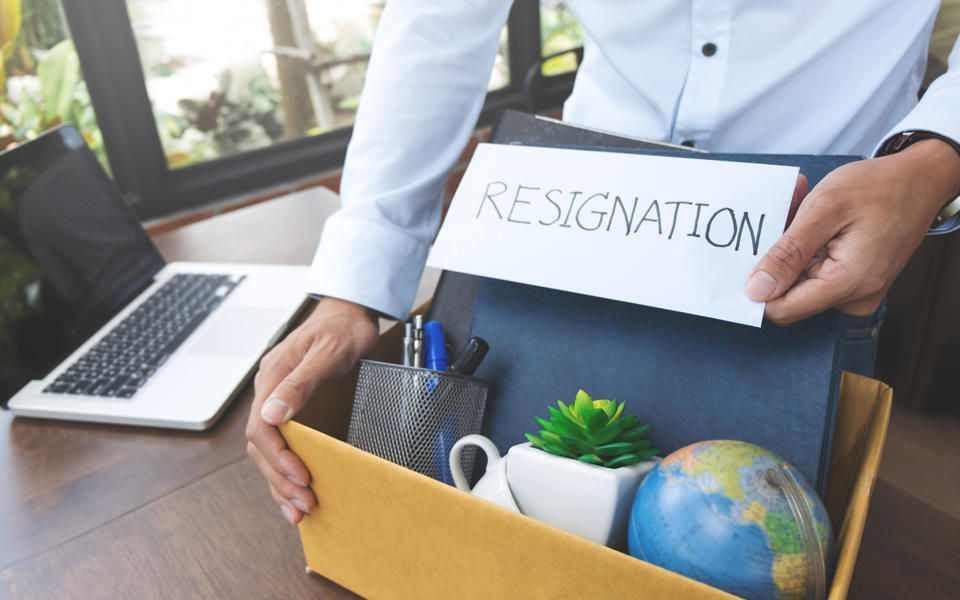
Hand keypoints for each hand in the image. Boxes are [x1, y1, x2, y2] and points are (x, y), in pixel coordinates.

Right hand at [245, 297, 378, 523]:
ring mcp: (278, 400)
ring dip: (280, 482)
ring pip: (267, 451)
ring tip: (298, 509)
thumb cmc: (343, 329)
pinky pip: (280, 444)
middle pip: (261, 446)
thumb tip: (273, 413)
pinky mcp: (291, 409)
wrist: (350, 313)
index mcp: (272, 377)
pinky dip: (285, 471)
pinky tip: (294, 491)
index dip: (278, 456)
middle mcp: (269, 391)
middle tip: (304, 503)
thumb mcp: (328, 352)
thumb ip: (301, 382)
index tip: (300, 476)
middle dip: (280, 478)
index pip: (262, 427)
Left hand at [746, 139, 959, 325]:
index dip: (757, 287)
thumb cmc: (880, 187)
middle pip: (788, 293)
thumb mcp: (824, 210)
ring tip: (802, 206)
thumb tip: (756, 290)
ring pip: (798, 278)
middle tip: (786, 212)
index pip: (782, 310)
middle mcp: (854, 297)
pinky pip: (814, 270)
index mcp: (848, 284)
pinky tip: (811, 215)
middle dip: (777, 255)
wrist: (921, 180)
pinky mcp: (853, 282)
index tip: (750, 254)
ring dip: (791, 244)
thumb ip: (788, 253)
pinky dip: (806, 244)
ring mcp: (855, 292)